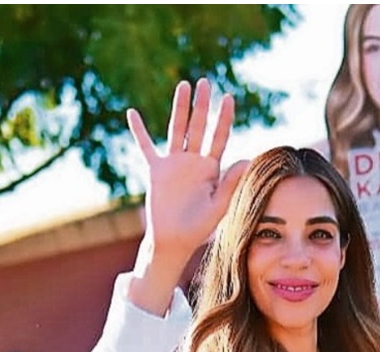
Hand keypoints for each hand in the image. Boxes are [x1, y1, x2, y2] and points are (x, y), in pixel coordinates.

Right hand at [128, 78, 249, 268]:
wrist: (174, 241)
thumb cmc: (199, 228)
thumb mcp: (219, 206)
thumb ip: (232, 183)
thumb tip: (248, 158)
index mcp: (211, 169)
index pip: (219, 137)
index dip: (224, 118)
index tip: (229, 97)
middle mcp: (193, 162)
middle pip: (199, 127)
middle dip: (202, 105)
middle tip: (205, 82)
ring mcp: (174, 164)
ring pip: (177, 130)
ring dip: (180, 108)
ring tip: (183, 85)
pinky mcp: (156, 171)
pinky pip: (146, 147)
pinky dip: (139, 131)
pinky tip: (132, 113)